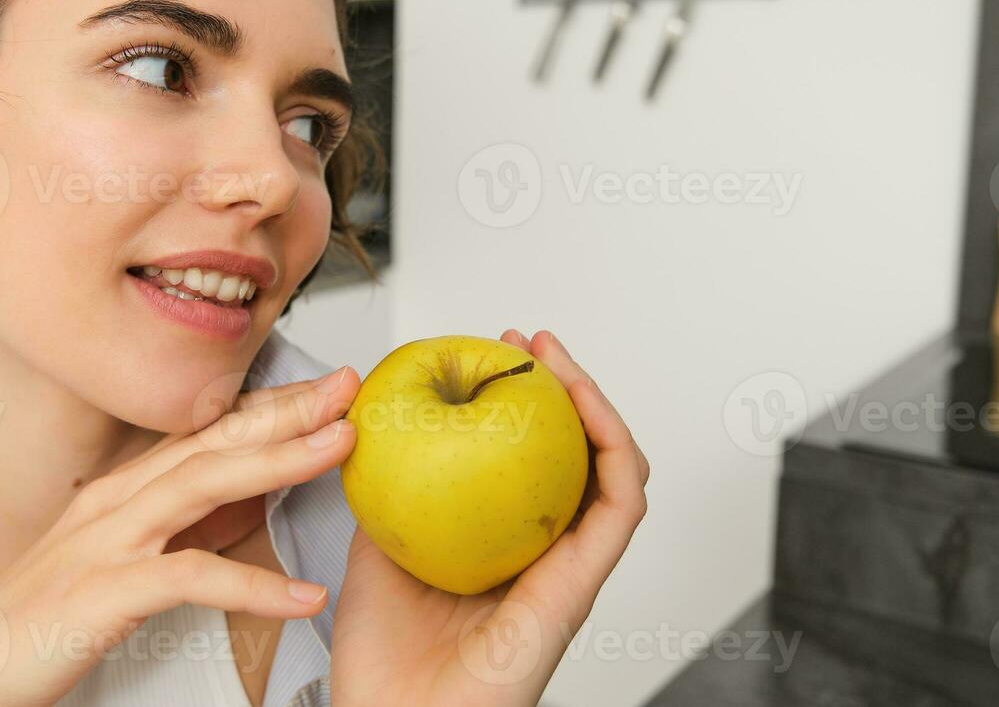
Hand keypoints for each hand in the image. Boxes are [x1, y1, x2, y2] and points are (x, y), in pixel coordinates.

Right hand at [0, 364, 361, 705]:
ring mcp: (107, 542)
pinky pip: (190, 579)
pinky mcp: (103, 593)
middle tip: (349, 390)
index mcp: (120, 492)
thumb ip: (171, 531)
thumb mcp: (117, 562)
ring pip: (204, 484)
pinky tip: (302, 594)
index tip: (323, 389)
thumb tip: (237, 510)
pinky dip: (251, 584)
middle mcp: (115, 502)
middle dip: (285, 411)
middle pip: (212, 441)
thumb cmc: (43, 622)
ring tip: (339, 448)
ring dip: (278, 461)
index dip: (266, 407)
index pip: (205, 434)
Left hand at [330, 329, 648, 706]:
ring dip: (596, 406)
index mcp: (506, 546)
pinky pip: (619, 511)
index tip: (497, 352)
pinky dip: (614, 452)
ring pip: (613, 473)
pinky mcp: (581, 589)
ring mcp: (568, 571)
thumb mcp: (379, 545)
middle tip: (531, 343)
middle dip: (565, 388)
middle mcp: (546, 556)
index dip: (527, 403)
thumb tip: (381, 423)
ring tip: (559, 362)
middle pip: (580, 458)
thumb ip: (393, 492)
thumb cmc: (382, 656)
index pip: (534, 462)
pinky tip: (585, 412)